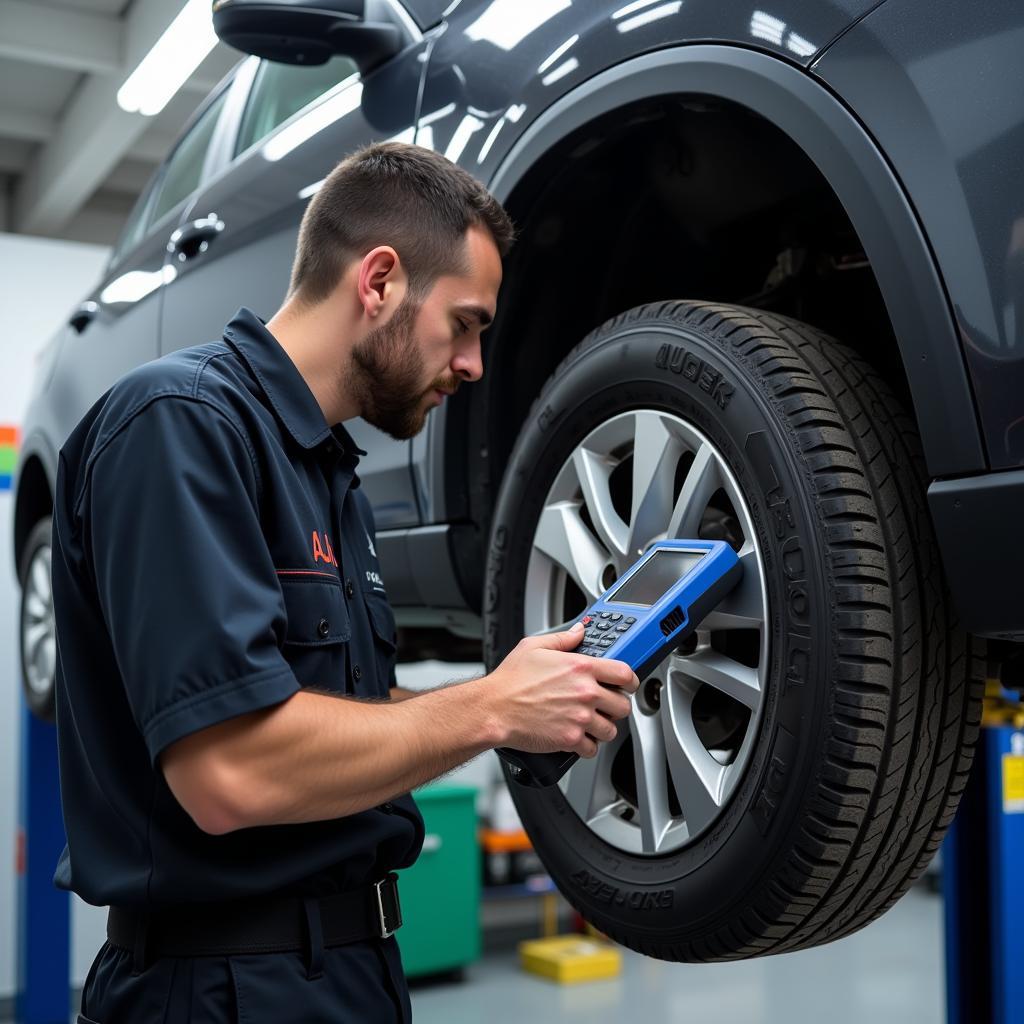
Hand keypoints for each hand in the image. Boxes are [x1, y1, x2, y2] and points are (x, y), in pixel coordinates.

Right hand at [483, 622, 639, 758]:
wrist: (493, 709)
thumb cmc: (510, 680)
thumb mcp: (535, 647)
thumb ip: (563, 639)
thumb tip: (578, 632)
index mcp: (581, 667)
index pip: (625, 674)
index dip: (630, 681)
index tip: (626, 685)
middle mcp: (585, 692)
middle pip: (623, 705)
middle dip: (615, 707)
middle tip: (604, 706)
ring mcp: (580, 717)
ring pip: (611, 729)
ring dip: (603, 728)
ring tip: (590, 724)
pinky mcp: (570, 739)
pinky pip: (592, 749)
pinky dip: (587, 746)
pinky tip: (578, 738)